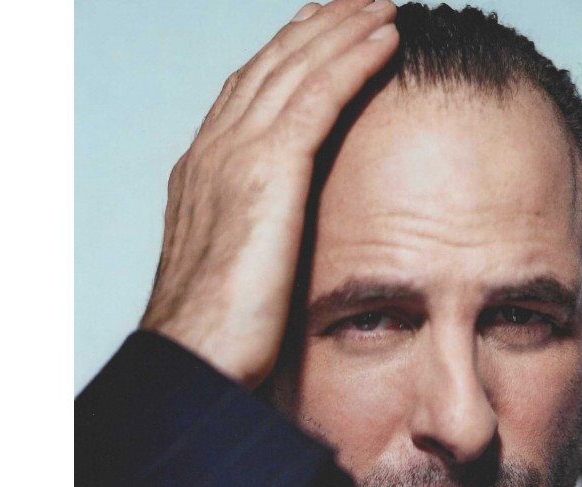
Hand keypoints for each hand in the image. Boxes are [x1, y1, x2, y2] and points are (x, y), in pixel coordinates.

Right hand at [140, 0, 397, 386]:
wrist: (195, 356)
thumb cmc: (220, 331)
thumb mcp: (236, 270)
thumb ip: (254, 235)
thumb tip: (283, 240)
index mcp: (207, 171)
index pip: (251, 93)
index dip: (289, 57)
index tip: (325, 35)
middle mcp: (217, 149)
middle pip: (272, 66)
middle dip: (317, 27)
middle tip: (357, 0)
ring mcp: (237, 155)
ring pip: (296, 68)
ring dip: (343, 28)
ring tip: (381, 4)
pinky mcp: (268, 171)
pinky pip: (318, 97)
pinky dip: (353, 62)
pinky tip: (385, 38)